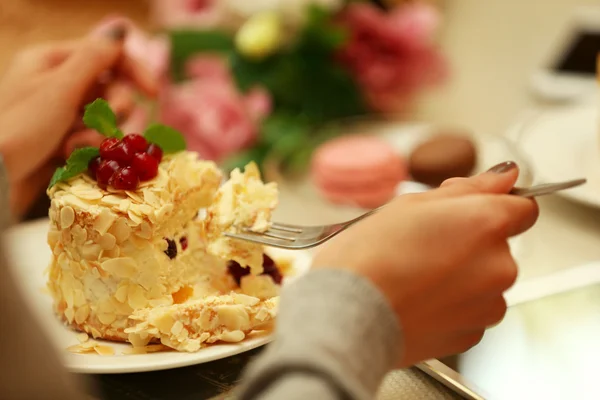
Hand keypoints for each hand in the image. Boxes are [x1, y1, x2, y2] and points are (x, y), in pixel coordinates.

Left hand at [0, 27, 157, 217]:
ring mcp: (61, 112)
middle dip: (112, 109)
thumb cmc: (20, 128)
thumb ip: (94, 58)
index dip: (134, 72)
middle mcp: (58, 83)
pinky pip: (94, 137)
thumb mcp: (60, 88)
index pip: (107, 54)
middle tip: (104, 124)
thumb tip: (121, 30)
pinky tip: (68, 156)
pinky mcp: (63, 138)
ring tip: (73, 147)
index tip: (153, 94)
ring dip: (96, 133)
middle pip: (111, 87)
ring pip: (105, 116)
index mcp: (53, 60)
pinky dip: (88, 147)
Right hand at [311, 162, 538, 366]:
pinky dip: (451, 304)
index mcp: (487, 223)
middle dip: (470, 242)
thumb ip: (468, 189)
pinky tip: (417, 298)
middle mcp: (499, 265)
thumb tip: (505, 176)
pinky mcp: (471, 334)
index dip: (494, 205)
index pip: (523, 207)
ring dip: (462, 275)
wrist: (347, 315)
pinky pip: (471, 310)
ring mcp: (488, 304)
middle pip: (498, 245)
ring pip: (485, 280)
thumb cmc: (369, 256)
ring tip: (415, 275)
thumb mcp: (411, 204)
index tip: (468, 211)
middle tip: (422, 244)